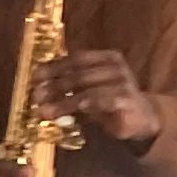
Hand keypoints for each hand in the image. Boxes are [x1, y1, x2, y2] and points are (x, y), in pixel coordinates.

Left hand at [34, 49, 160, 144]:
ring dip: (62, 100)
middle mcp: (115, 66)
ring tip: (44, 111)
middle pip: (79, 73)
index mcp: (105, 58)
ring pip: (87, 89)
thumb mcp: (87, 92)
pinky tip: (65, 116)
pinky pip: (99, 101)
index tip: (34, 77)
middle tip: (35, 96)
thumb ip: (68, 88)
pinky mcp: (127, 99)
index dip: (54, 66)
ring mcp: (123, 81)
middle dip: (54, 85)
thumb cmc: (109, 102)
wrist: (142, 117)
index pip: (76, 58)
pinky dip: (79, 107)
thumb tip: (38, 90)